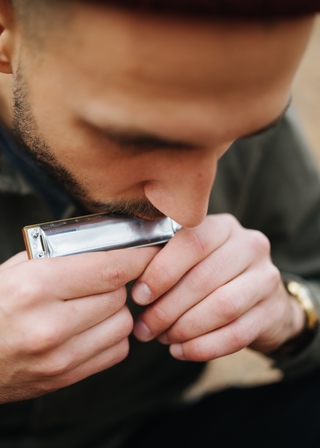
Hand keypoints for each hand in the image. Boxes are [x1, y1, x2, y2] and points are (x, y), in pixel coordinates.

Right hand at [0, 246, 157, 402]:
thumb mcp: (16, 269)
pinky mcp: (65, 377)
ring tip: (94, 302)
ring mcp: (60, 356)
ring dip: (116, 309)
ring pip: (122, 323)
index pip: (110, 269)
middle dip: (120, 282)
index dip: (138, 257)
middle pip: (119, 295)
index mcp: (36, 287)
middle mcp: (51, 324)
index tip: (149, 251)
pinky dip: (112, 335)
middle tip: (106, 276)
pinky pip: (115, 351)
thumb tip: (108, 247)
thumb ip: (62, 259)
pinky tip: (92, 326)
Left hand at [131, 214, 304, 360]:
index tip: (138, 296)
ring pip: (221, 307)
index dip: (162, 271)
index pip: (192, 242)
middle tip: (144, 328)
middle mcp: (249, 245)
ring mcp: (266, 278)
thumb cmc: (211, 273)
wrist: (259, 297)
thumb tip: (129, 282)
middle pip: (204, 279)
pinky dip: (203, 347)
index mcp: (223, 226)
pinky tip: (180, 351)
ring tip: (161, 338)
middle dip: (167, 308)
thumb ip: (165, 259)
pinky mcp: (273, 310)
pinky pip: (236, 335)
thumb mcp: (192, 257)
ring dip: (184, 328)